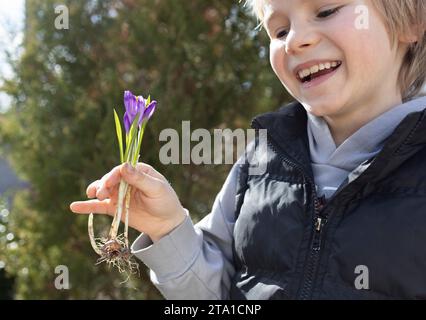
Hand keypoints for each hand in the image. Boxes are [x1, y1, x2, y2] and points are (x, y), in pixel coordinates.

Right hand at [70, 162, 186, 241]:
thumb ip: (140, 179)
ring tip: (92, 195)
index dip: (113, 175)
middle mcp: (126, 180)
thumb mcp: (156, 189)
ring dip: (96, 191)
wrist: (166, 223)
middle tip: (101, 193)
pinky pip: (98, 206)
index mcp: (138, 171)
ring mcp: (119, 194)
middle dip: (103, 185)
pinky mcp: (114, 208)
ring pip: (103, 190)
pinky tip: (74, 207)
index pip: (121, 170)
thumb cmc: (165, 202)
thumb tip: (124, 165)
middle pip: (110, 179)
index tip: (108, 183)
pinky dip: (87, 206)